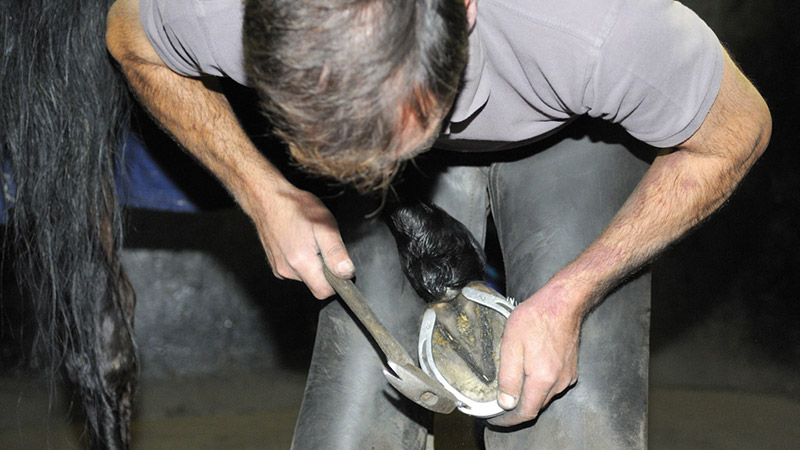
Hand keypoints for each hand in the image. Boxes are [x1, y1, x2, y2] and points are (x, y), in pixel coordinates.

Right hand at [252, 185, 353, 298]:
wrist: (269, 198)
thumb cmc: (296, 208)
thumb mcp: (325, 226)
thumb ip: (336, 252)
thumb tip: (346, 273)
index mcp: (302, 263)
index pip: (323, 292)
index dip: (336, 283)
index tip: (339, 267)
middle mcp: (287, 270)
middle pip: (315, 284)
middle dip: (324, 270)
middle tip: (323, 245)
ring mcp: (278, 268)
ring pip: (305, 276)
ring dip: (312, 263)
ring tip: (310, 240)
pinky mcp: (274, 263)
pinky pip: (294, 269)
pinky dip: (300, 259)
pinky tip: (299, 241)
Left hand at [488, 282, 583, 426]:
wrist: (562, 303)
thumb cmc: (536, 318)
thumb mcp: (511, 345)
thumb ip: (508, 377)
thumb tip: (506, 402)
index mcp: (542, 378)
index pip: (525, 412)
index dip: (508, 420)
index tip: (495, 419)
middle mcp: (558, 381)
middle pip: (536, 406)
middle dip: (516, 409)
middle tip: (498, 404)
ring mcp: (567, 375)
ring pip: (545, 396)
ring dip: (529, 396)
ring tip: (512, 388)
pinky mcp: (571, 368)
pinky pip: (553, 386)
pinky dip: (540, 386)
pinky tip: (530, 373)